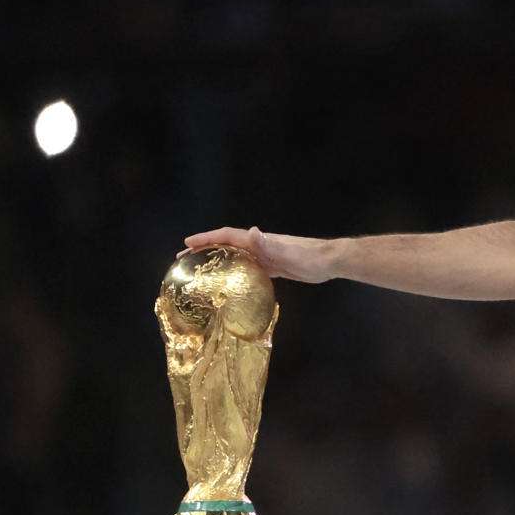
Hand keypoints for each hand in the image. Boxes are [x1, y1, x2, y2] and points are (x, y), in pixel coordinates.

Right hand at [182, 226, 334, 283]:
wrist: (329, 262)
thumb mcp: (287, 250)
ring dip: (218, 262)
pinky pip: (249, 269)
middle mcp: (259, 246)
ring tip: (201, 271)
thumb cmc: (309, 256)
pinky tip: (230, 283)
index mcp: (258, 240)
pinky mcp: (274, 268)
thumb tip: (252, 231)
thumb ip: (268, 243)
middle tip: (185, 260)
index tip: (188, 243)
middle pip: (226, 246)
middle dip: (205, 250)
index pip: (227, 236)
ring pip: (236, 258)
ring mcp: (266, 257)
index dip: (207, 238)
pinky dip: (236, 273)